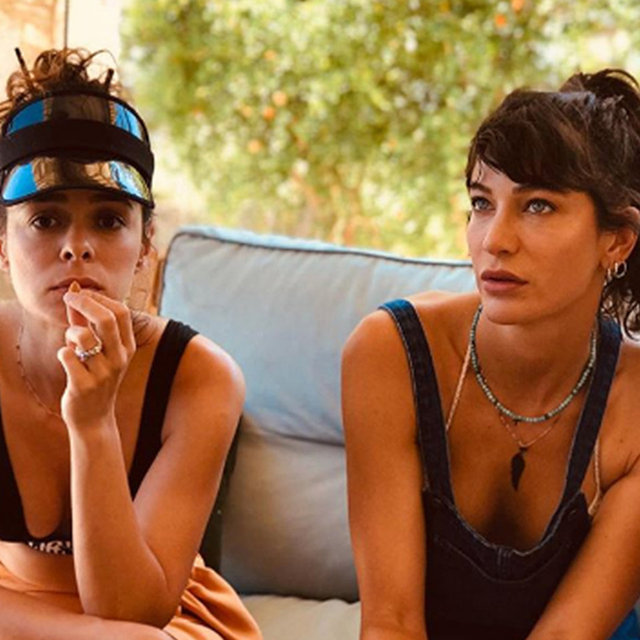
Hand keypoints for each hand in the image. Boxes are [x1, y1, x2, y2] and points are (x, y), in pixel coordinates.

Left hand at [57, 289, 135, 428]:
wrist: (93, 418)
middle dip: (84, 302)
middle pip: (107, 319)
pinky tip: (66, 359)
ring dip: (70, 332)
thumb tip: (75, 291)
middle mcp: (120, 358)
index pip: (120, 312)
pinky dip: (62, 352)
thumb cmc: (93, 377)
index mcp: (127, 347)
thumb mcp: (96, 349)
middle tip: (68, 297)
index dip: (99, 298)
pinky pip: (67, 356)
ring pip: (83, 336)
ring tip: (69, 342)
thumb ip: (84, 320)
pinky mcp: (84, 386)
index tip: (80, 294)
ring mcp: (103, 373)